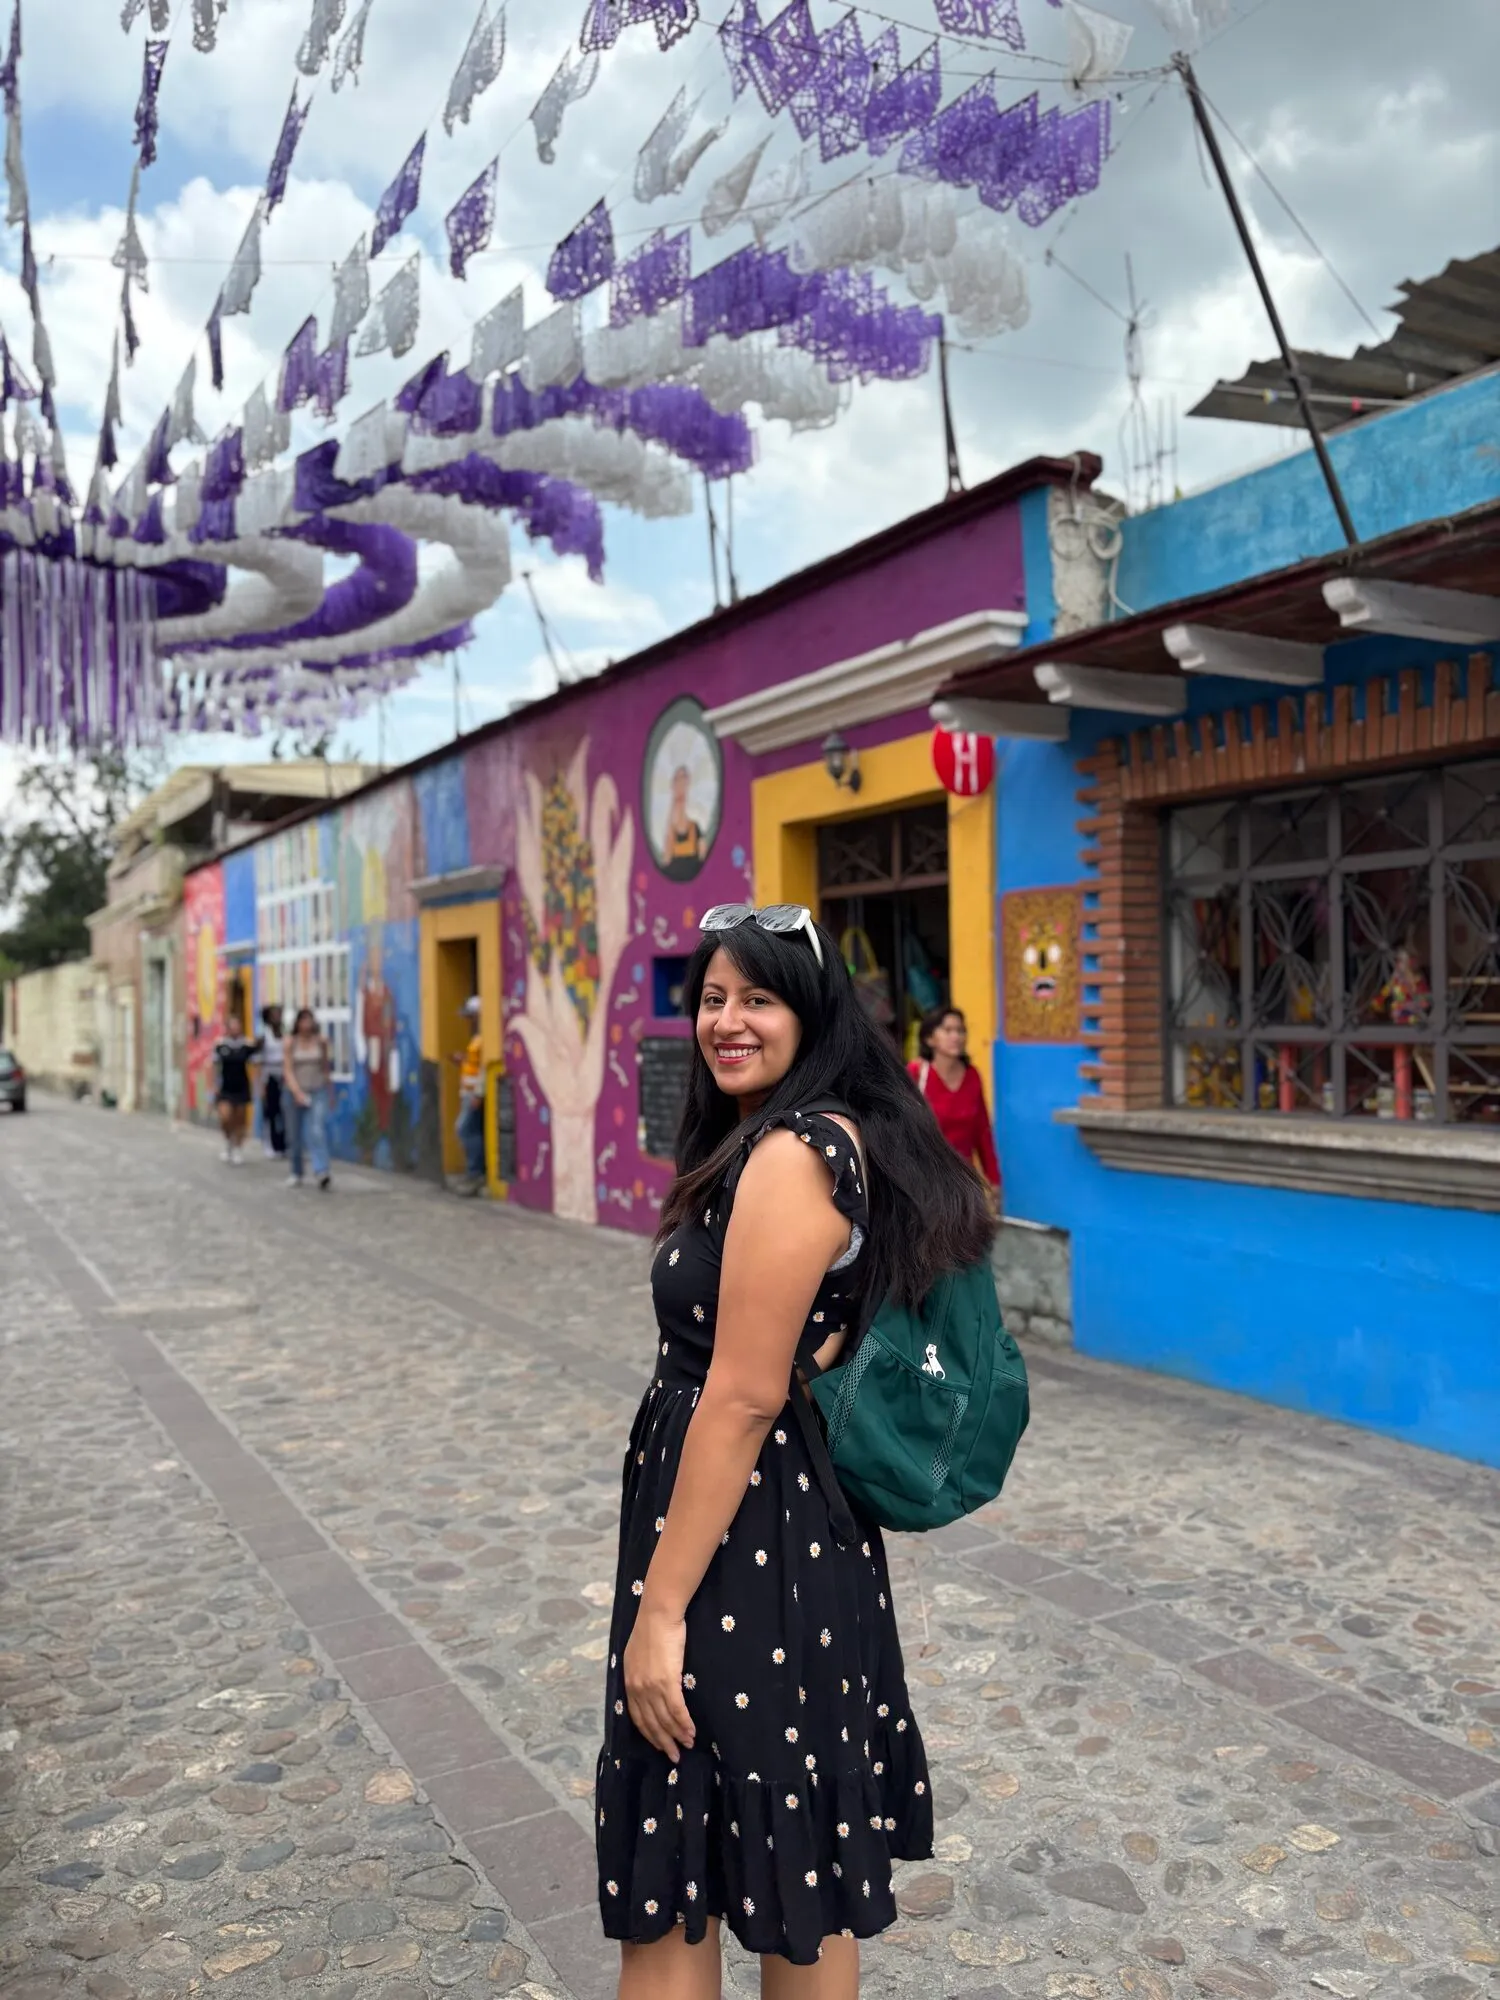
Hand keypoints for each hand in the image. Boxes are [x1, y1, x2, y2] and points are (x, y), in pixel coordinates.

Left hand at [623, 1604, 693, 1762]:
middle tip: (674, 1756)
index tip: (659, 1744)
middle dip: (663, 1742)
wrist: (658, 1614)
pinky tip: (691, 1731)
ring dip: (677, 1735)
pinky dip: (684, 1723)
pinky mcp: (667, 1681)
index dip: (649, 1733)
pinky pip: (676, 1710)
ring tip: (688, 1744)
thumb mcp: (636, 1654)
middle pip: (651, 1723)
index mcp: (629, 1683)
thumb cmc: (651, 1629)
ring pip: (665, 1719)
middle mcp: (638, 1689)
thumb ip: (640, 1673)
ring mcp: (651, 1687)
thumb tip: (649, 1685)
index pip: (638, 1717)